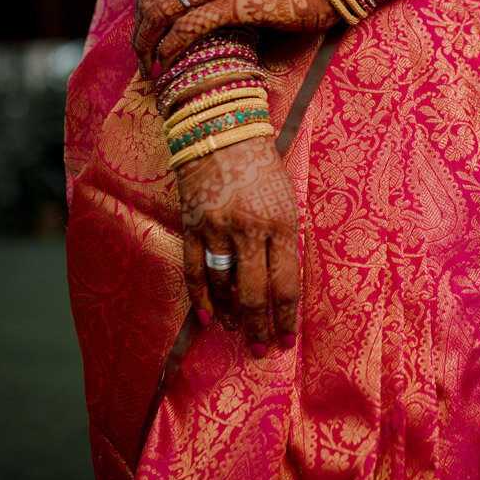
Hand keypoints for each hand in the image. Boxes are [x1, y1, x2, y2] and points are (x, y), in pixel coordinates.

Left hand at [132, 0, 337, 74]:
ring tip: (149, 68)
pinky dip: (172, 48)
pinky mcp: (236, 4)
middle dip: (139, 34)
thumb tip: (177, 10)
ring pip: (163, 13)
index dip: (139, 12)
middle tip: (141, 61)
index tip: (143, 38)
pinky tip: (169, 64)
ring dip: (149, 45)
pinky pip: (189, 28)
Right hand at [175, 133, 299, 354]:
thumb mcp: (287, 200)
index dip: (286, 318)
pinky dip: (200, 297)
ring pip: (223, 286)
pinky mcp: (192, 224)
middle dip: (260, 328)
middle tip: (260, 350)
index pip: (286, 284)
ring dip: (230, 315)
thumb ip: (284, 241)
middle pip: (255, 294)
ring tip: (236, 331)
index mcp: (282, 224)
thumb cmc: (263, 166)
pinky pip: (194, 270)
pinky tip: (208, 316)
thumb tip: (279, 286)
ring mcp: (218, 228)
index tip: (286, 341)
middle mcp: (250, 230)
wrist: (222, 130)